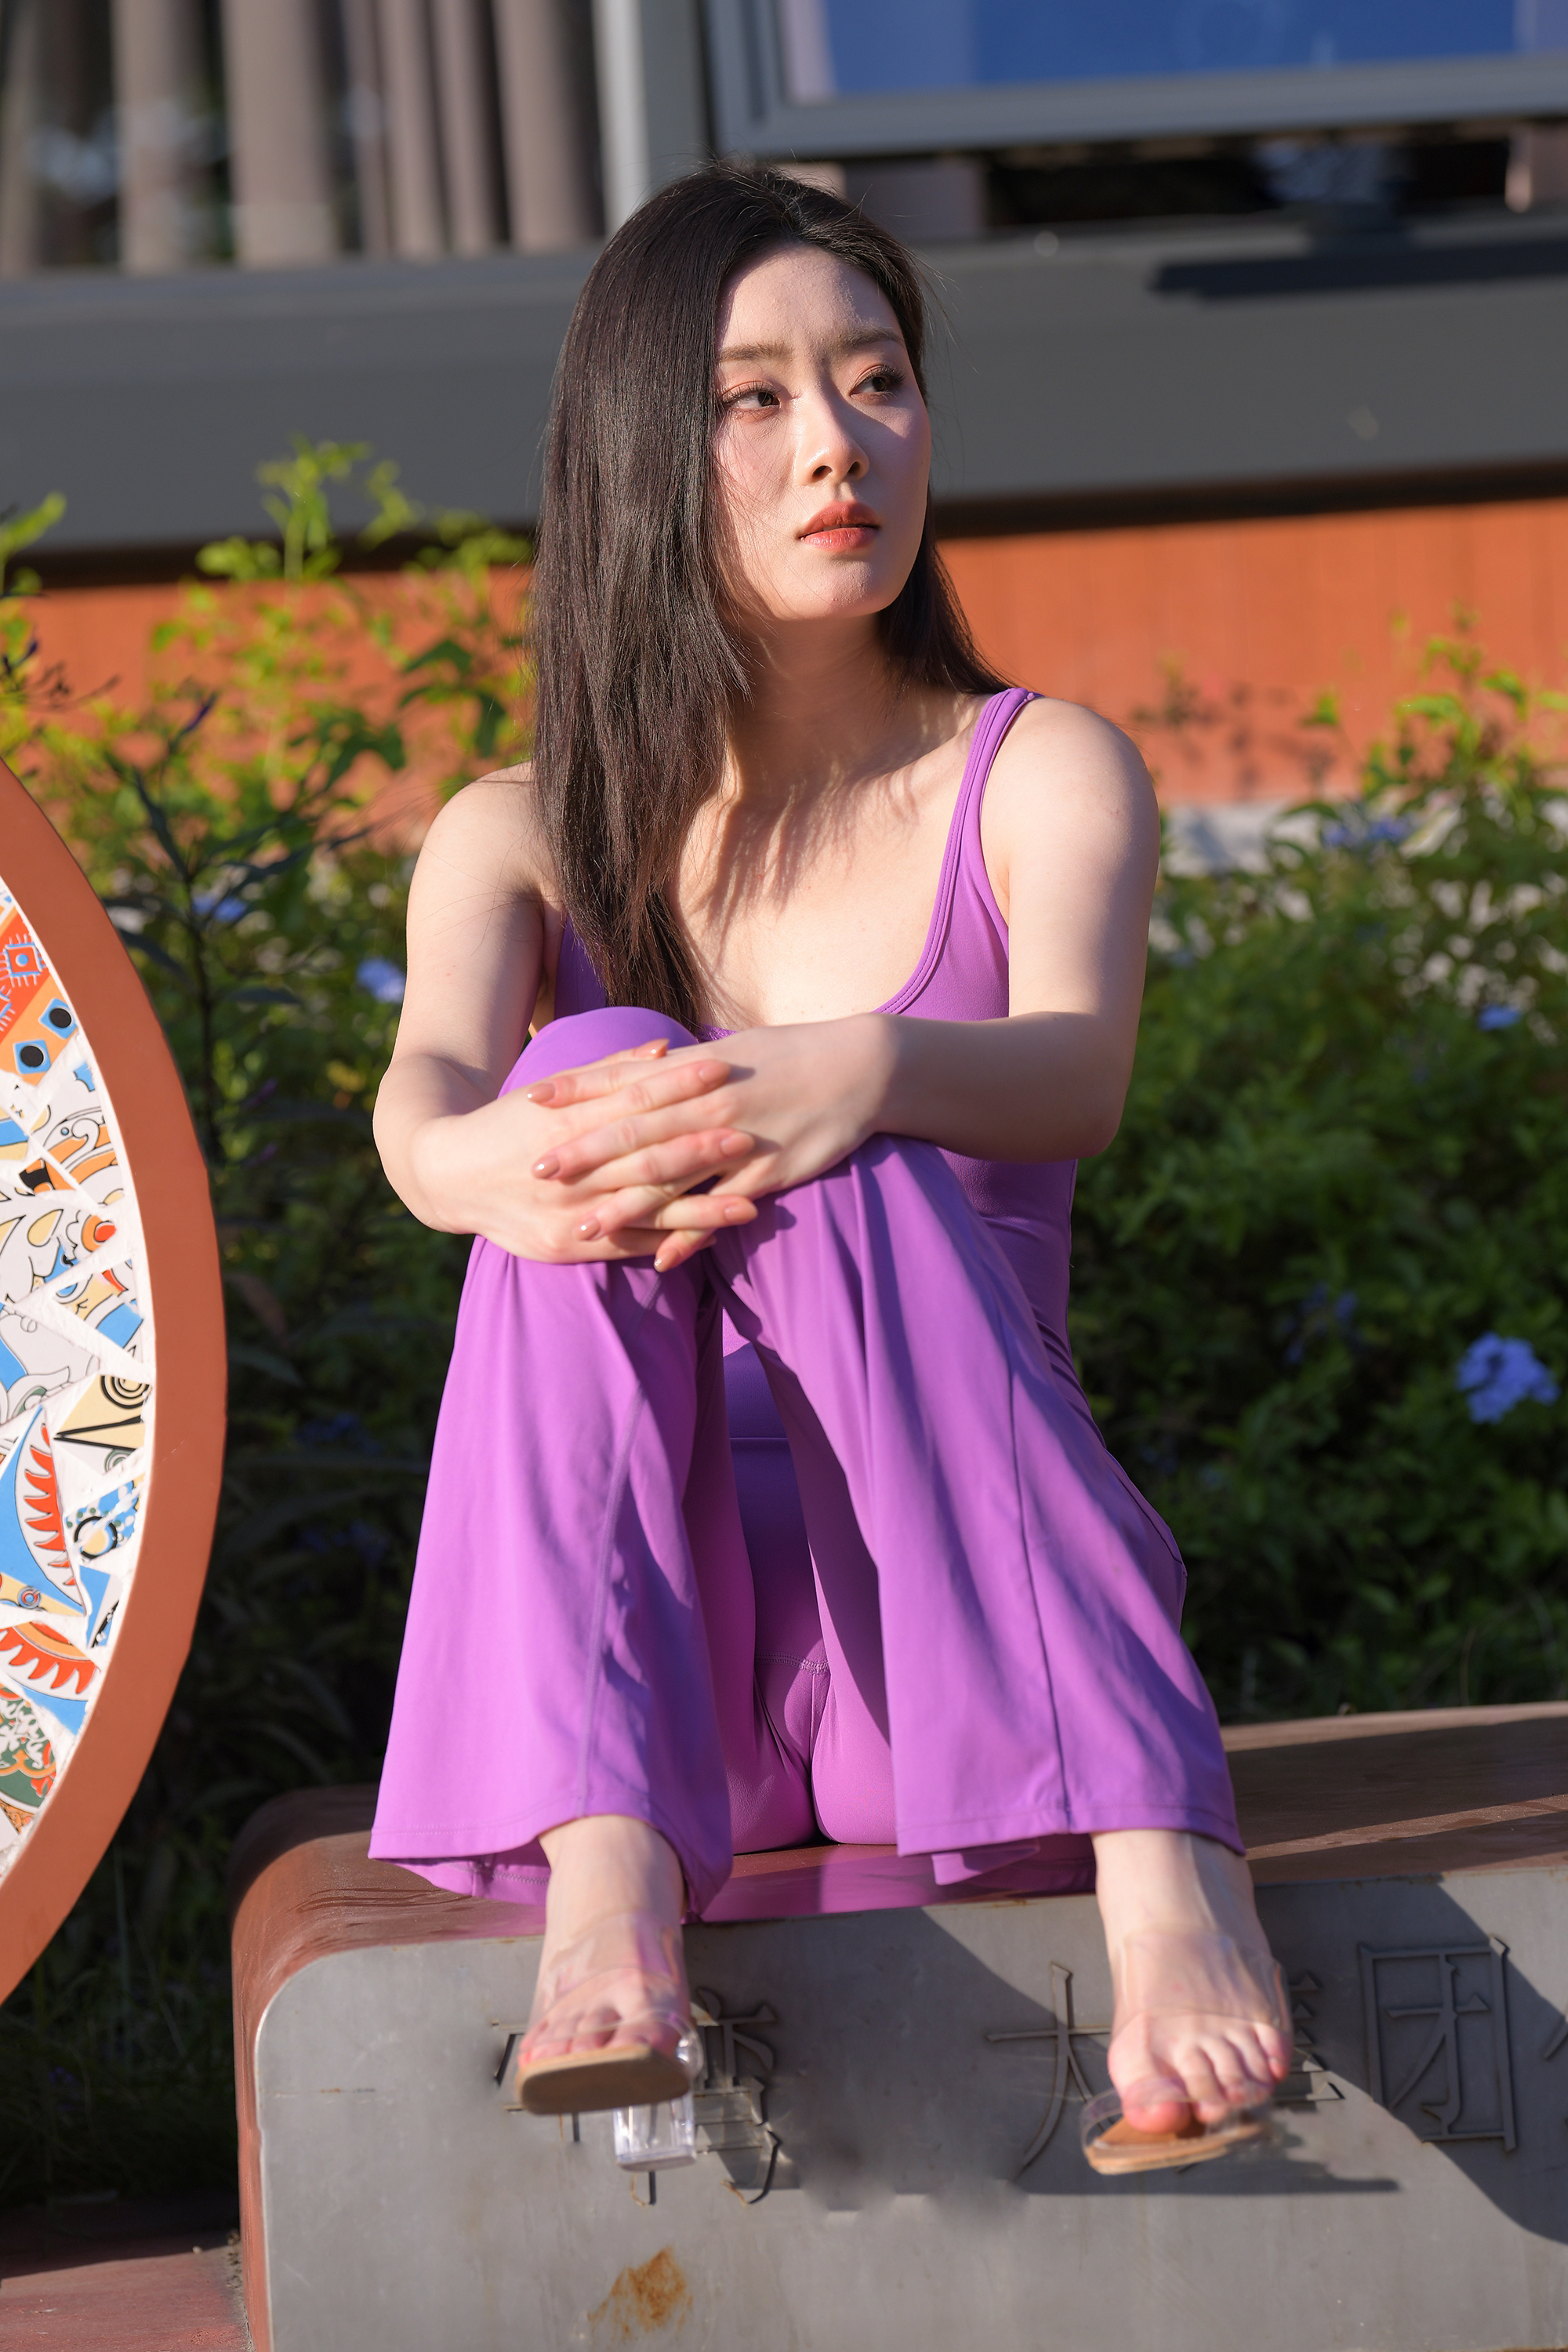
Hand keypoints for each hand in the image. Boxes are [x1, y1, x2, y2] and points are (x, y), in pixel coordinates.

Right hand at [407, 1039, 763, 1262]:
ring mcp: (570, 1211)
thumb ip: (610, 1073)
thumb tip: (667, 1050)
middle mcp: (571, 1168)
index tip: (724, 1071)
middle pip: (645, 1156)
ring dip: (700, 1208)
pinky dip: (668, 1243)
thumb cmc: (508, 1125)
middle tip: (750, 1138)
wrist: (448, 1176)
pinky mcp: (567, 1245)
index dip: (681, 1085)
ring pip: (644, 1208)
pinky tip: (708, 1239)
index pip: (634, 1099)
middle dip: (699, 1149)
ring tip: (750, 1206)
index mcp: (567, 1121)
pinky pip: (626, 1247)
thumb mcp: (551, 1093)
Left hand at [525, 1014, 895, 1269]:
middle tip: (536, 1173)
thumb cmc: (786, 1056)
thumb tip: (630, 1070)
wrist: (858, 1067)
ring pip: (672, 1177)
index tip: (530, 1102)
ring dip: (625, 1205)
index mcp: (695, 1069)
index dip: (576, 1091)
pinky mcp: (766, 1174)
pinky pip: (721, 1210)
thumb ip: (676, 1067)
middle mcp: (708, 1103)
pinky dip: (691, 1235)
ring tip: (583, 1229)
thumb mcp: (726, 1053)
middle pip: (635, 1132)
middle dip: (584, 1154)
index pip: (623, 1078)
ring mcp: (737, 1141)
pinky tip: (661, 1260)